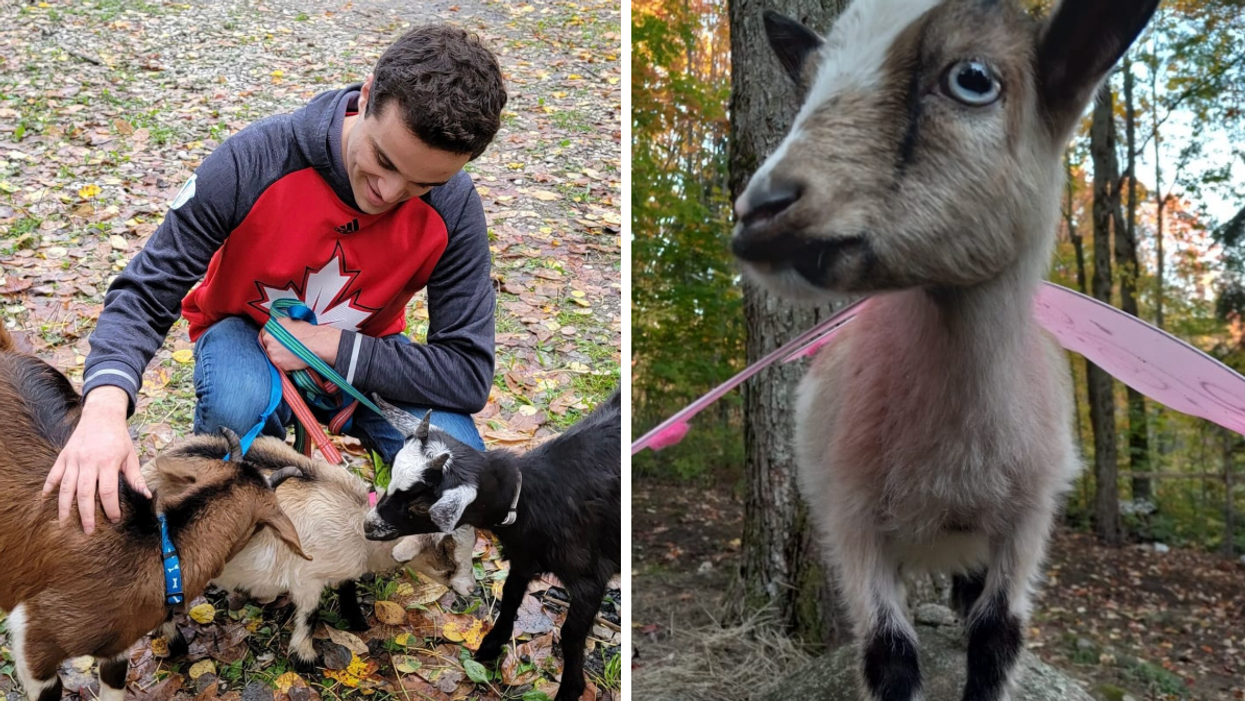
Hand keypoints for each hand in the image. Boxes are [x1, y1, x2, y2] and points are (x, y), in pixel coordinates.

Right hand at [44, 386, 148, 533]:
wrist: (101, 415)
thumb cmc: (119, 438)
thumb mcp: (131, 455)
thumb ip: (136, 477)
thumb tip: (146, 496)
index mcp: (108, 462)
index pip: (108, 491)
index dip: (110, 508)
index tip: (114, 519)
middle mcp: (88, 462)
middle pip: (85, 494)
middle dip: (86, 515)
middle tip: (88, 531)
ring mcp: (73, 459)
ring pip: (67, 487)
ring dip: (65, 507)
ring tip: (65, 524)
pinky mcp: (63, 456)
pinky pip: (54, 474)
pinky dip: (48, 487)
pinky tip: (45, 500)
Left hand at [260, 318, 340, 372]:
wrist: (316, 343)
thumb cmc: (307, 332)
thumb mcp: (289, 320)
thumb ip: (278, 325)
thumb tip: (276, 328)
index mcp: (270, 328)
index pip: (264, 334)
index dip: (272, 338)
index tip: (277, 341)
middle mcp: (268, 340)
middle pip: (267, 346)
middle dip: (275, 348)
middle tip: (286, 348)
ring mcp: (272, 353)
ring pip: (273, 357)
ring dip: (280, 357)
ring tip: (292, 354)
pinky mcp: (279, 364)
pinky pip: (280, 366)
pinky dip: (286, 365)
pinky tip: (294, 360)